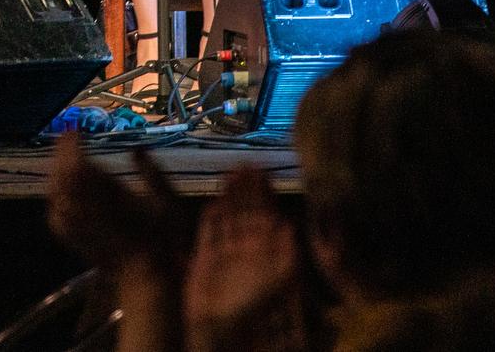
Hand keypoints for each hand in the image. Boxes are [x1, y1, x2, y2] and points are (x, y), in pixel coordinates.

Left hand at [46, 134, 177, 268]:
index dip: (73, 144)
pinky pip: (53, 207)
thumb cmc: (160, 240)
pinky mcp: (67, 235)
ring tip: (64, 153)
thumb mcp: (165, 202)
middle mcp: (85, 208)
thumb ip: (152, 173)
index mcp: (108, 196)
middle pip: (62, 173)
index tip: (77, 129)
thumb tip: (138, 149)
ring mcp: (72, 223)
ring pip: (54, 188)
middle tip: (67, 135)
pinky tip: (60, 183)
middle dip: (63, 151)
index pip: (79, 163)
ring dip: (57, 167)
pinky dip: (54, 190)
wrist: (143, 277)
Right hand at [182, 168, 306, 351]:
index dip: (265, 193)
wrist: (222, 331)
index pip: (266, 214)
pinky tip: (214, 203)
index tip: (263, 171)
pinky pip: (208, 233)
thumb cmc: (254, 308)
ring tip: (229, 174)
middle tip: (245, 164)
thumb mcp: (279, 282)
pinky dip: (211, 219)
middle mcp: (247, 249)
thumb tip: (290, 225)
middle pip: (247, 211)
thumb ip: (286, 256)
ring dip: (230, 197)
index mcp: (266, 251)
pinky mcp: (204, 260)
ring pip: (228, 217)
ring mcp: (226, 253)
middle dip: (247, 189)